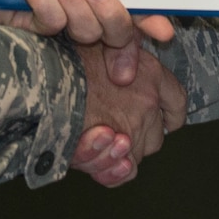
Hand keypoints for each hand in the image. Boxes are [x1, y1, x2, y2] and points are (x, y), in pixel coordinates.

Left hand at [0, 0, 183, 172]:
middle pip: (117, 28)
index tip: (163, 29)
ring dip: (75, 6)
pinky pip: (49, 25)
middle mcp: (85, 3)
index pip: (135, 4)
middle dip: (115, 16)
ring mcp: (60, 17)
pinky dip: (44, 6)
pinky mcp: (31, 26)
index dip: (151, 20)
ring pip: (85, 30)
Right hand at [74, 42, 186, 186]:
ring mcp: (134, 126)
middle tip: (109, 129)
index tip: (165, 121)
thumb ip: (119, 62)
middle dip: (136, 138)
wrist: (41, 77)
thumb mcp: (99, 46)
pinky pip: (123, 172)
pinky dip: (111, 171)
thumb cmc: (63, 58)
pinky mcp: (116, 149)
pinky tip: (95, 158)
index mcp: (149, 72)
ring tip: (92, 140)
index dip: (170, 115)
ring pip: (136, 154)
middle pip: (155, 134)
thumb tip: (124, 80)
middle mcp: (149, 100)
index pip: (176, 101)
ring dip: (117, 154)